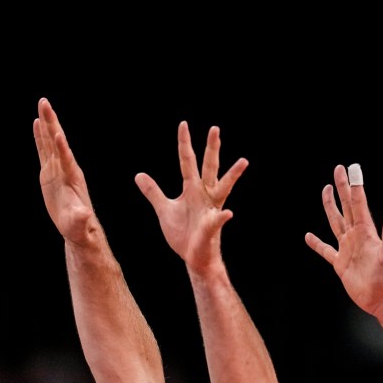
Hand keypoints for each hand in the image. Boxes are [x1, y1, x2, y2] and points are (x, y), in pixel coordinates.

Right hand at [34, 97, 98, 245]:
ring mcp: (57, 168)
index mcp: (72, 178)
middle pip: (57, 141)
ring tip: (42, 104)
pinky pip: (43, 150)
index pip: (66, 159)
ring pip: (49, 141)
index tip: (56, 132)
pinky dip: (39, 136)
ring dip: (45, 122)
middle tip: (44, 102)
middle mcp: (65, 168)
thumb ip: (81, 218)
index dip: (61, 147)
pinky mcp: (49, 173)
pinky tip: (36, 122)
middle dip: (51, 122)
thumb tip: (84, 215)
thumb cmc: (79, 227)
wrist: (77, 227)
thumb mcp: (79, 224)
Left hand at [135, 121, 247, 274]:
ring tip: (243, 161)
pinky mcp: (211, 228)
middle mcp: (204, 195)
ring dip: (233, 175)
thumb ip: (153, 192)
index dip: (184, 144)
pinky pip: (217, 221)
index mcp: (192, 189)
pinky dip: (221, 217)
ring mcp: (210, 210)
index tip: (184, 124)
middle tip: (215, 128)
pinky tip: (228, 213)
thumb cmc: (183, 233)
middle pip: (209, 167)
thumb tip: (139, 174)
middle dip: (211, 148)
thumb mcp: (164, 209)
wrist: (194, 257)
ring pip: (223, 188)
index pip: (187, 162)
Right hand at [305, 164, 382, 331]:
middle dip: (342, 188)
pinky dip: (316, 243)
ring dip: (330, 206)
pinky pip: (325, 250)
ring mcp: (347, 248)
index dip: (354, 186)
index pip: (358, 204)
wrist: (380, 299)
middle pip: (346, 206)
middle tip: (338, 170)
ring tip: (326, 190)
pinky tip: (309, 237)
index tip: (351, 168)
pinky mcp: (340, 263)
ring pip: (335, 222)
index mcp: (366, 232)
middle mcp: (356, 236)